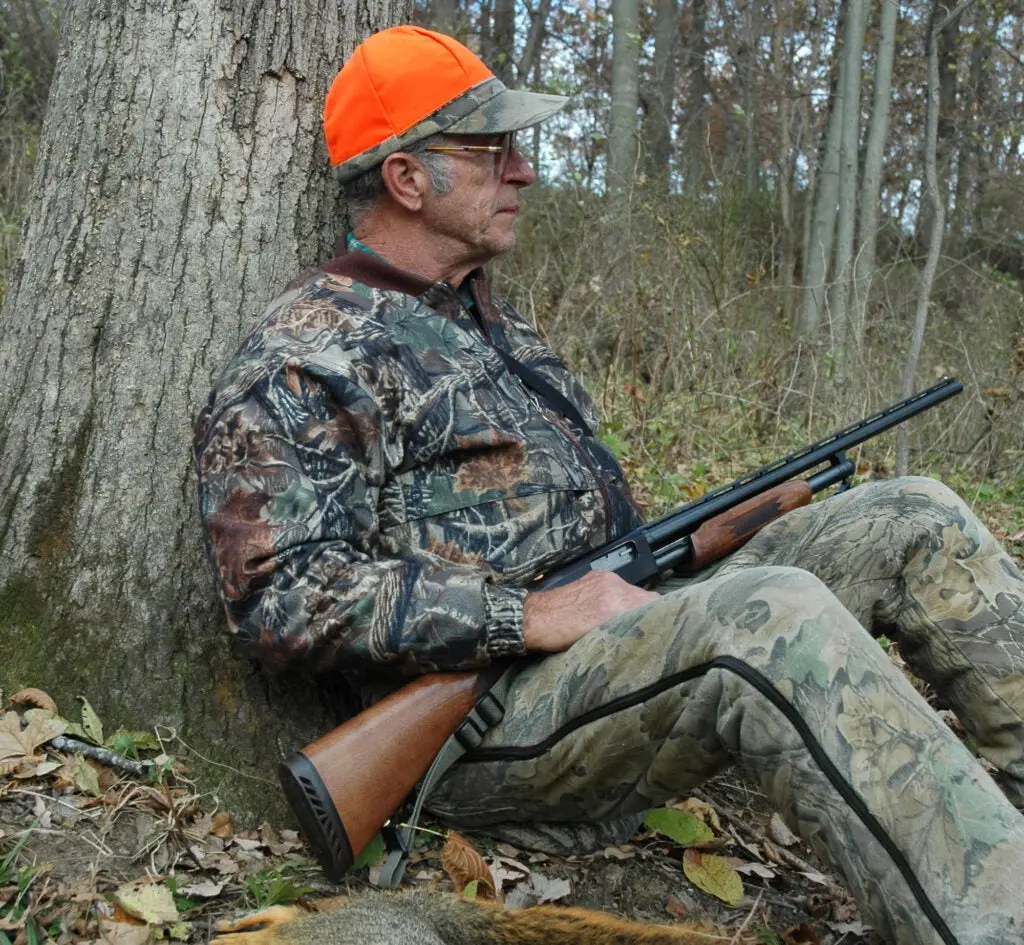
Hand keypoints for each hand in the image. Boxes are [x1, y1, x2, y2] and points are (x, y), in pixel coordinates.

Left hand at [522, 570, 659, 652]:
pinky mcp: (596, 575)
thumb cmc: (561, 637)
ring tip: (622, 620)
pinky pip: (618, 585)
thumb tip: (645, 630)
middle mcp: (614, 586)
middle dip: (646, 612)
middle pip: (647, 597)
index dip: (659, 617)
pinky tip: (608, 609)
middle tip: (641, 628)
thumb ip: (625, 630)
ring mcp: (604, 578)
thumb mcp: (599, 640)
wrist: (535, 619)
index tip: (658, 628)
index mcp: (616, 604)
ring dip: (632, 604)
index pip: (655, 604)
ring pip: (633, 591)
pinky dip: (619, 596)